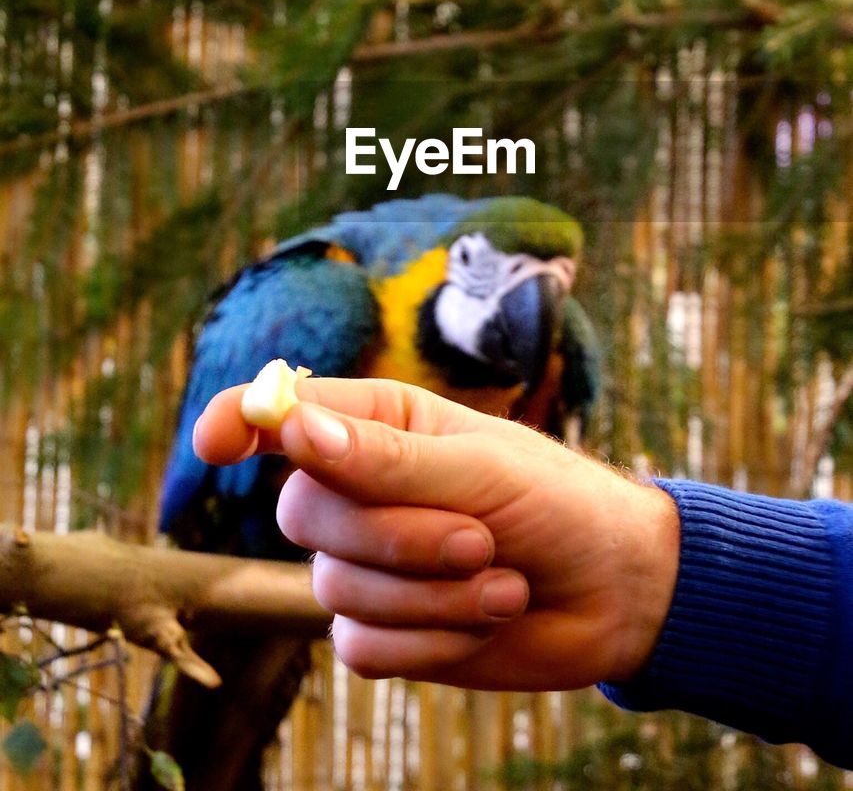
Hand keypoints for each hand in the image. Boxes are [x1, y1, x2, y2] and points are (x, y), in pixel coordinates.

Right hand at [193, 378, 678, 690]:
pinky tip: (486, 616)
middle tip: (480, 536)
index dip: (240, 422)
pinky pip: (361, 647)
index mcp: (379, 423)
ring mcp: (368, 563)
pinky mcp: (384, 631)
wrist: (616, 593)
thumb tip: (292, 426)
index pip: (284, 415)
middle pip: (302, 512)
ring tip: (500, 577)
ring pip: (333, 587)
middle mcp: (360, 488)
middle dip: (396, 537)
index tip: (214, 442)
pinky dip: (432, 641)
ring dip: (430, 594)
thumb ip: (384, 457)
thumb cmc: (558, 502)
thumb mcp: (482, 468)